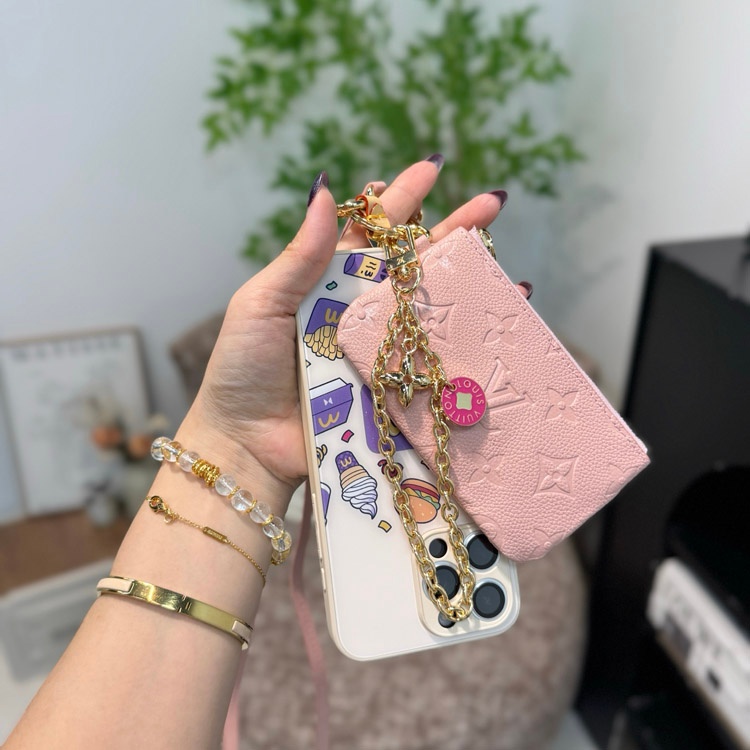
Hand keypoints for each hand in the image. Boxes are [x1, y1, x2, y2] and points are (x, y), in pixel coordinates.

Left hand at [183, 159, 516, 494]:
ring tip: (497, 254)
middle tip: (493, 203)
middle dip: (453, 230)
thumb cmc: (243, 369)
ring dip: (468, 279)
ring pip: (432, 306)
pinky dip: (467, 339)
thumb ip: (299, 257)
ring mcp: (381, 348)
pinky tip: (494, 320)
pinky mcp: (394, 385)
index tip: (431, 169)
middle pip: (414, 263)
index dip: (401, 198)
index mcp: (329, 282)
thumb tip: (326, 192)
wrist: (247, 443)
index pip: (372, 232)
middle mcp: (361, 310)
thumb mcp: (262, 304)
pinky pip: (434, 358)